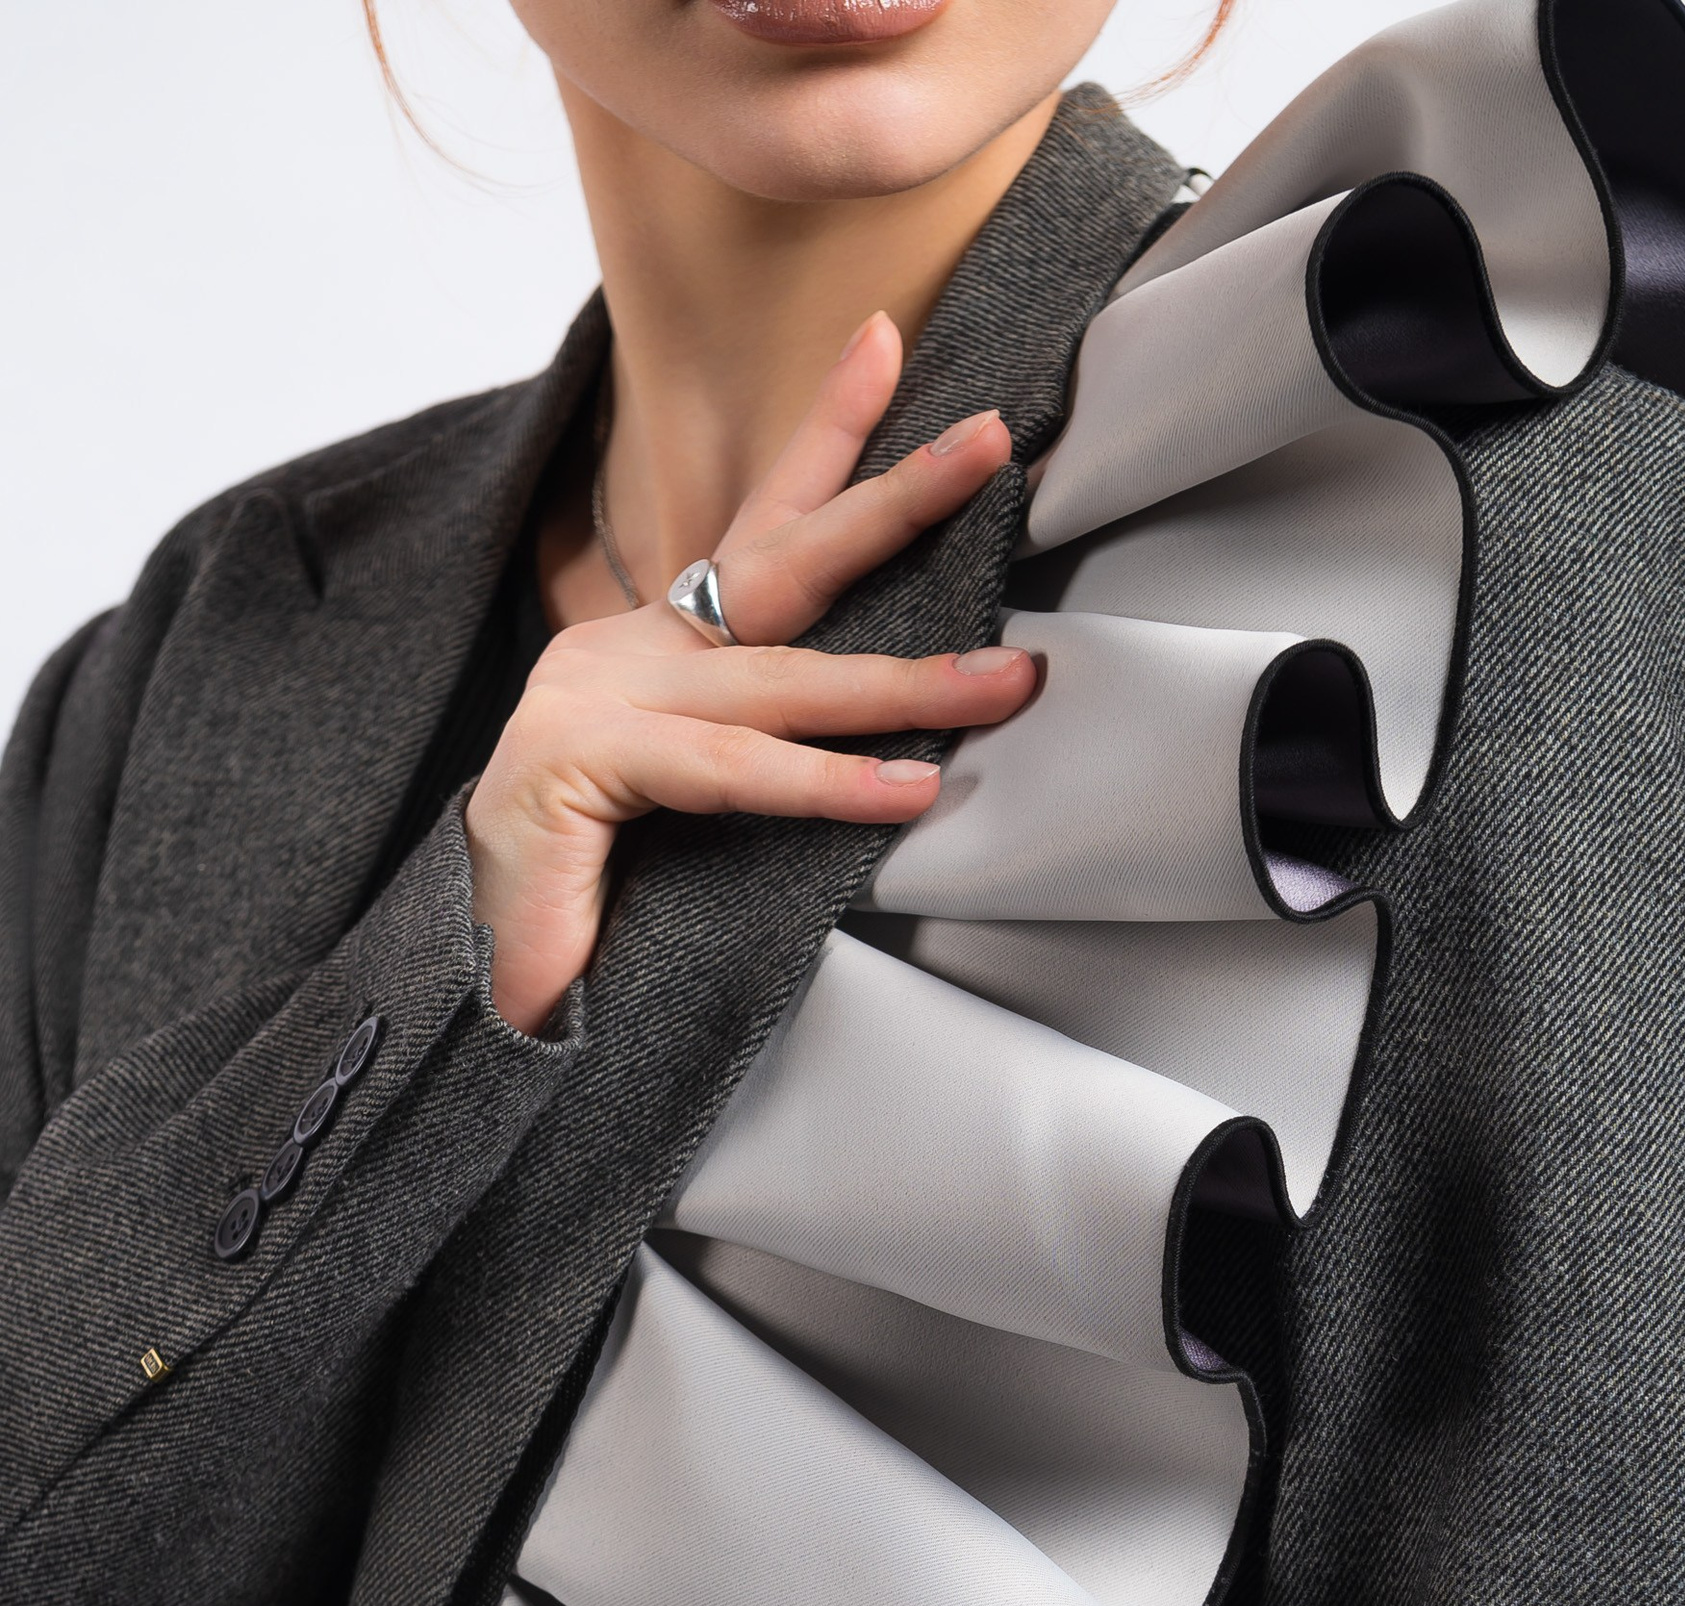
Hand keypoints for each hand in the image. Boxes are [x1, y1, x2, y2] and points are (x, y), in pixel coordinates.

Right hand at [469, 311, 1036, 1035]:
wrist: (477, 982)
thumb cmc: (595, 906)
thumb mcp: (692, 812)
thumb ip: (762, 754)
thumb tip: (898, 748)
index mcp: (650, 656)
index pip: (753, 533)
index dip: (824, 439)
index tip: (889, 344)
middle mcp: (621, 659)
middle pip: (776, 564)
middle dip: (890, 497)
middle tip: (995, 440)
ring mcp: (591, 705)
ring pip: (776, 680)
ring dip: (903, 682)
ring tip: (1007, 681)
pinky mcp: (574, 770)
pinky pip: (729, 772)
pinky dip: (824, 782)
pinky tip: (908, 788)